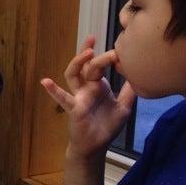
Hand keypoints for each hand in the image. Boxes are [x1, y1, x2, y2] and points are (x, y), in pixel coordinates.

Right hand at [40, 35, 136, 158]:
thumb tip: (140, 73)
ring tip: (86, 53)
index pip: (100, 65)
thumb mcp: (124, 106)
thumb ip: (130, 90)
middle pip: (87, 65)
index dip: (108, 56)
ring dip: (77, 62)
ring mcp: (78, 96)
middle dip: (90, 51)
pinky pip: (62, 98)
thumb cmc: (107, 126)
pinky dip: (53, 90)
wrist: (96, 145)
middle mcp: (87, 87)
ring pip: (73, 75)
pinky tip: (45, 81)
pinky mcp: (74, 108)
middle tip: (95, 39)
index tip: (119, 49)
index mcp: (99, 86)